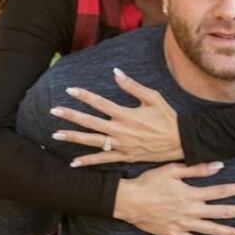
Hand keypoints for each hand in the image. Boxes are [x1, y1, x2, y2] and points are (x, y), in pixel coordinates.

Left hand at [50, 67, 183, 166]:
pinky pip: (103, 159)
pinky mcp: (125, 156)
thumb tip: (116, 72)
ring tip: (56, 134)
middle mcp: (120, 131)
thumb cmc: (167, 117)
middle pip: (90, 122)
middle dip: (70, 116)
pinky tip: (74, 162)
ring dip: (73, 137)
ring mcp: (121, 145)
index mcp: (126, 114)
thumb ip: (132, 86)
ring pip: (92, 141)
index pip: (100, 103)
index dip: (84, 96)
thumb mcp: (153, 97)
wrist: (181, 141)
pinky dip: (88, 161)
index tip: (70, 90)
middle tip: (54, 110)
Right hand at [113, 162, 234, 234]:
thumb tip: (219, 166)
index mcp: (192, 193)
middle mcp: (192, 210)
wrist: (129, 201)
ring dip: (231, 233)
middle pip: (223, 212)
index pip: (222, 191)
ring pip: (212, 230)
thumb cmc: (149, 182)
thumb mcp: (173, 170)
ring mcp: (185, 224)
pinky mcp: (175, 234)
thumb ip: (197, 170)